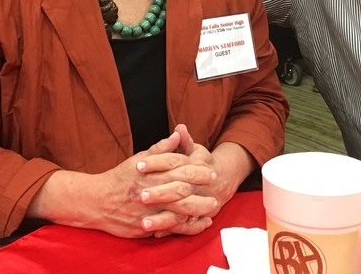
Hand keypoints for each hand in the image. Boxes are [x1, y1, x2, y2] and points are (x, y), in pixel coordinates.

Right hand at [26, 130, 217, 237]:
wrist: (95, 201)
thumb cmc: (119, 178)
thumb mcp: (138, 159)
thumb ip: (160, 149)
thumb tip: (177, 135)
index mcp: (150, 172)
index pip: (178, 168)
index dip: (196, 169)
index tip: (210, 169)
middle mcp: (150, 191)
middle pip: (181, 189)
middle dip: (200, 189)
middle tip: (215, 189)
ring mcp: (148, 210)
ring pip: (177, 210)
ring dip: (198, 209)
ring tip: (212, 208)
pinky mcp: (145, 227)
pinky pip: (169, 228)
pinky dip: (186, 227)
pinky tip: (199, 224)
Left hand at [137, 124, 253, 237]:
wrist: (222, 180)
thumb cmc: (202, 163)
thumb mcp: (194, 150)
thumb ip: (184, 141)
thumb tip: (179, 128)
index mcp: (195, 165)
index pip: (174, 162)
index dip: (156, 162)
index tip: (138, 165)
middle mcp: (198, 185)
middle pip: (178, 189)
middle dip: (160, 193)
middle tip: (141, 196)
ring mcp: (198, 203)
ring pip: (181, 212)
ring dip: (162, 219)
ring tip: (143, 222)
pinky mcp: (197, 217)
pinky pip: (184, 227)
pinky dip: (169, 229)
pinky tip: (154, 232)